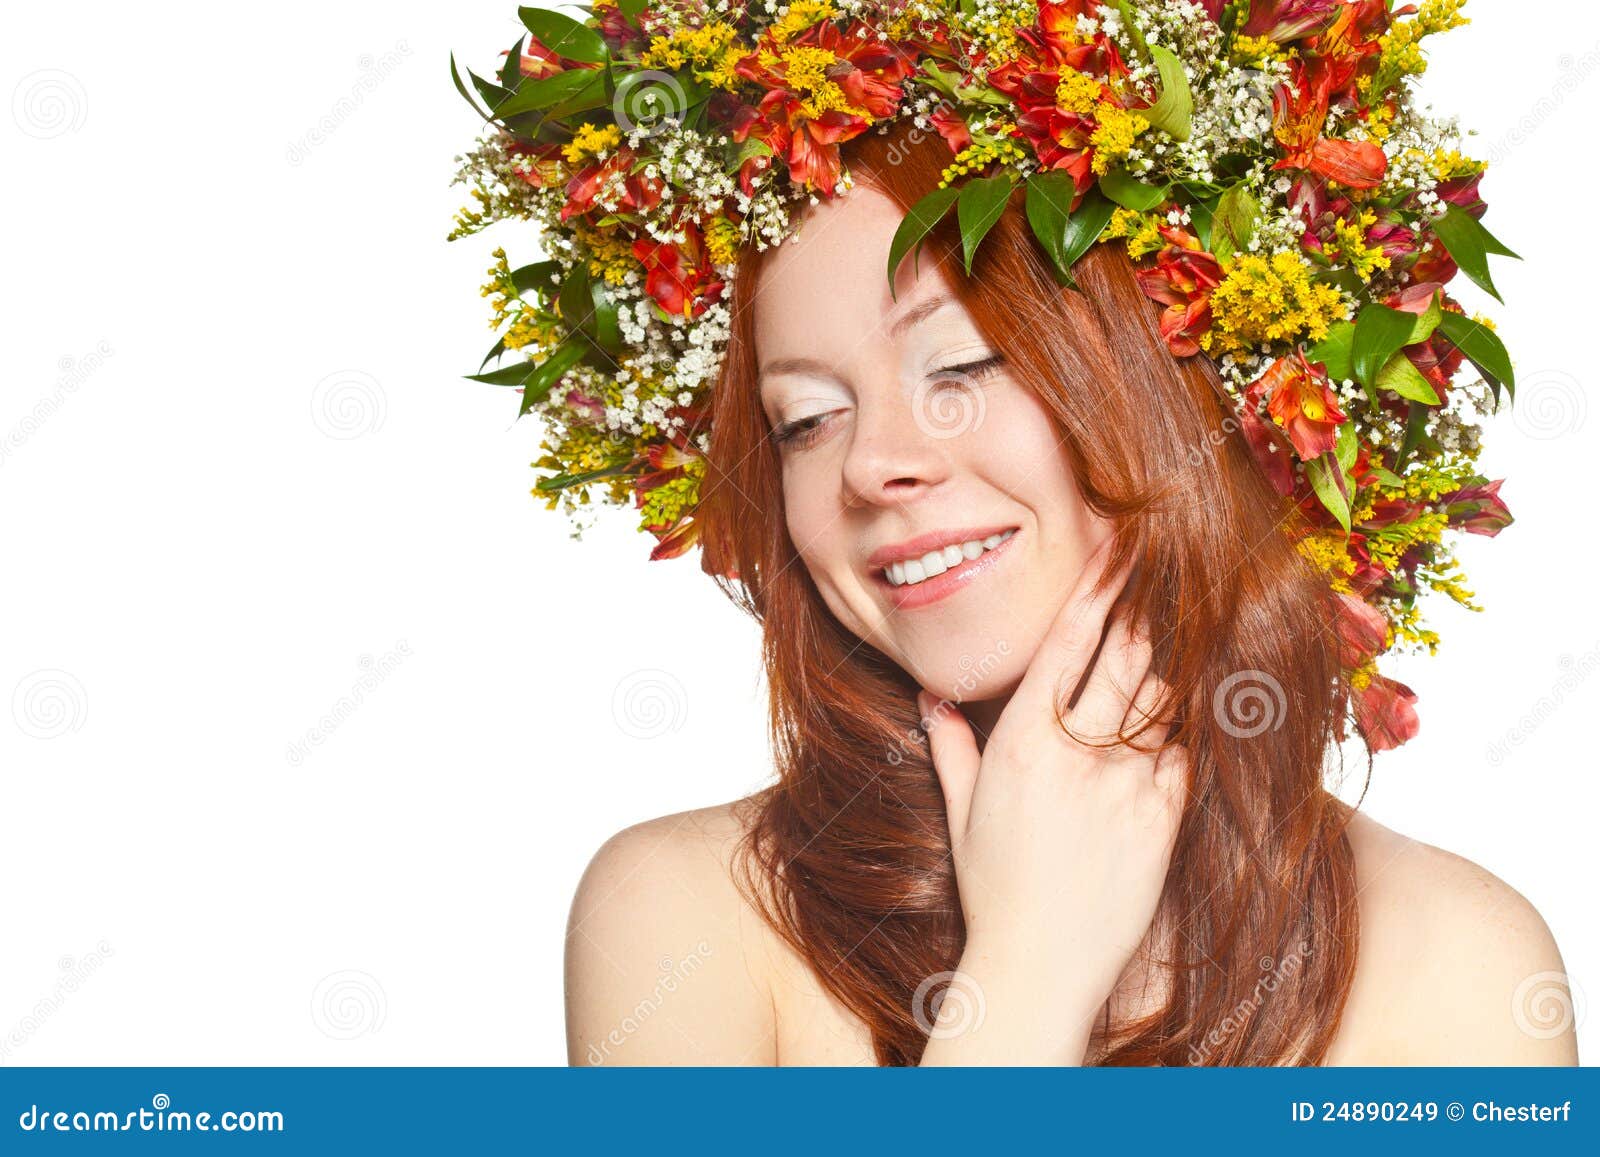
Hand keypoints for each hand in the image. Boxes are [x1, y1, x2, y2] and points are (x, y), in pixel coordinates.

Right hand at [915, 538, 1188, 1051]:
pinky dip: (1183, 732)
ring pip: (1164, 698)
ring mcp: (1127, 784)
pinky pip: (1186, 752)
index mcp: (1023, 739)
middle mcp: (1077, 752)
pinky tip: (1181, 722)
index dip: (1099, 586)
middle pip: (1129, 653)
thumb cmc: (994, 887)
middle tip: (1160, 578)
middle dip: (1144, 611)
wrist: (1041, 964)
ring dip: (1165, 672)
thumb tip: (932, 699)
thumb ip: (950, 746)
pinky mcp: (1165, 818)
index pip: (1069, 640)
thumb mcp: (961, 811)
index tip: (1119, 547)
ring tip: (1167, 654)